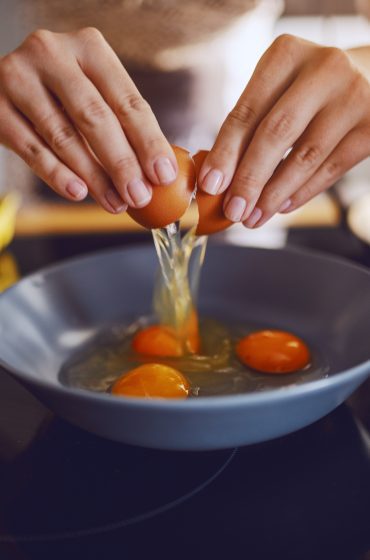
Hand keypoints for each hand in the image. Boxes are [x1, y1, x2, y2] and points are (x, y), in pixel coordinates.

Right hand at [0, 28, 177, 212]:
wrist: (10, 80)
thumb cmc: (65, 91)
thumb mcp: (95, 90)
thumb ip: (122, 123)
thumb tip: (158, 172)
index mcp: (89, 47)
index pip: (127, 101)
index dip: (148, 141)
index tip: (162, 175)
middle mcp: (53, 54)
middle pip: (95, 118)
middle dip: (122, 164)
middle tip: (139, 196)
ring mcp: (19, 77)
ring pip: (63, 137)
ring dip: (93, 177)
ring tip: (114, 202)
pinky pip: (31, 148)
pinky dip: (56, 174)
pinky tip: (78, 192)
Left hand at [198, 35, 369, 226]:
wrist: (368, 76)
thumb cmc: (306, 89)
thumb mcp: (277, 89)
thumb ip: (250, 124)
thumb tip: (219, 180)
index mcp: (287, 54)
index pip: (247, 111)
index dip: (225, 152)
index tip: (209, 185)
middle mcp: (324, 68)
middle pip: (276, 133)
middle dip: (249, 178)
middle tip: (232, 210)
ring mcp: (353, 97)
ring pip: (305, 157)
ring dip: (274, 195)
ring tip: (253, 218)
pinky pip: (330, 169)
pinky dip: (302, 193)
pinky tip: (282, 207)